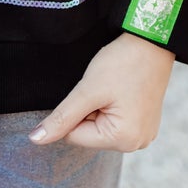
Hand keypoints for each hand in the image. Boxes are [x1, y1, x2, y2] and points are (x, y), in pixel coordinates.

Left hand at [31, 33, 174, 152]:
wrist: (152, 42)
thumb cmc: (122, 64)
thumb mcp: (87, 90)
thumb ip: (61, 118)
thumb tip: (36, 140)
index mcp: (124, 140)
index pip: (75, 136)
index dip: (75, 112)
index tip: (92, 92)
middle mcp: (136, 144)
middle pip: (88, 134)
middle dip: (88, 111)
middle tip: (104, 89)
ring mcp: (143, 135)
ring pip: (100, 127)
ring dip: (99, 108)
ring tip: (114, 89)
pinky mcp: (144, 124)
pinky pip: (114, 121)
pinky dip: (110, 107)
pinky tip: (121, 92)